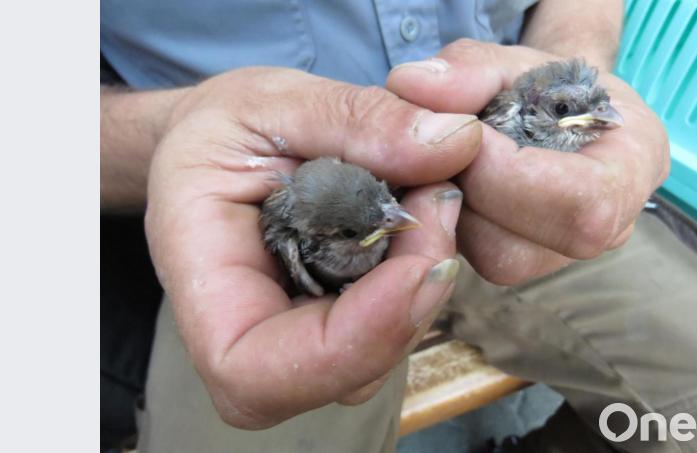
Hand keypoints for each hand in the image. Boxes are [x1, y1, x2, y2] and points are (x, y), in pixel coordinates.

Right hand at [144, 67, 478, 427]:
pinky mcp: (343, 324)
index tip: (416, 269)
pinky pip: (396, 325)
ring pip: (380, 355)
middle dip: (409, 302)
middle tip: (441, 200)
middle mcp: (249, 338)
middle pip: (337, 373)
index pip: (256, 372)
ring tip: (432, 196)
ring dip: (425, 286)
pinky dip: (425, 274)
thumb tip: (453, 142)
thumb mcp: (274, 102)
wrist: (224, 148)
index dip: (349, 345)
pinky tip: (427, 217)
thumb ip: (356, 119)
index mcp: (203, 287)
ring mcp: (301, 340)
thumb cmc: (227, 129)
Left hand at [387, 39, 669, 284]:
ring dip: (455, 208)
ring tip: (453, 160)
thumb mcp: (510, 60)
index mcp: (634, 165)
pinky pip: (476, 258)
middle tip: (448, 144)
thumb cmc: (543, 84)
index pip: (581, 204)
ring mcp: (565, 254)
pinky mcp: (522, 263)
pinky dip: (450, 220)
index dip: (508, 174)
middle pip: (526, 247)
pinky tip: (452, 182)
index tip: (467, 132)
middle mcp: (610, 227)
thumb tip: (412, 87)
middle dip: (471, 192)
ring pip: (492, 259)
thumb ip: (468, 67)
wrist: (553, 111)